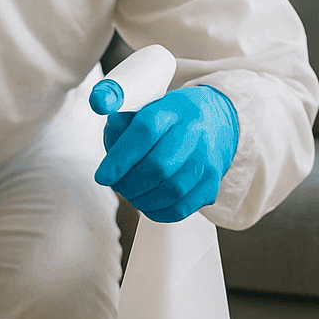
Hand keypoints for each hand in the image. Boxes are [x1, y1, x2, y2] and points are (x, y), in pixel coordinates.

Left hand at [93, 86, 239, 222]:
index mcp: (174, 108)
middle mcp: (195, 131)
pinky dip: (158, 212)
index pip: (146, 131)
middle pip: (160, 166)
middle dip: (129, 183)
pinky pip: (182, 208)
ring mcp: (207, 159)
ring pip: (172, 190)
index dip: (121, 158)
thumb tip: (101, 107)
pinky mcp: (212, 182)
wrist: (217, 121)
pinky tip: (147, 204)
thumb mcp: (147, 106)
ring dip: (142, 200)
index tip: (103, 176)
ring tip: (130, 194)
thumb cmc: (173, 118)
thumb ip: (120, 116)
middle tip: (117, 185)